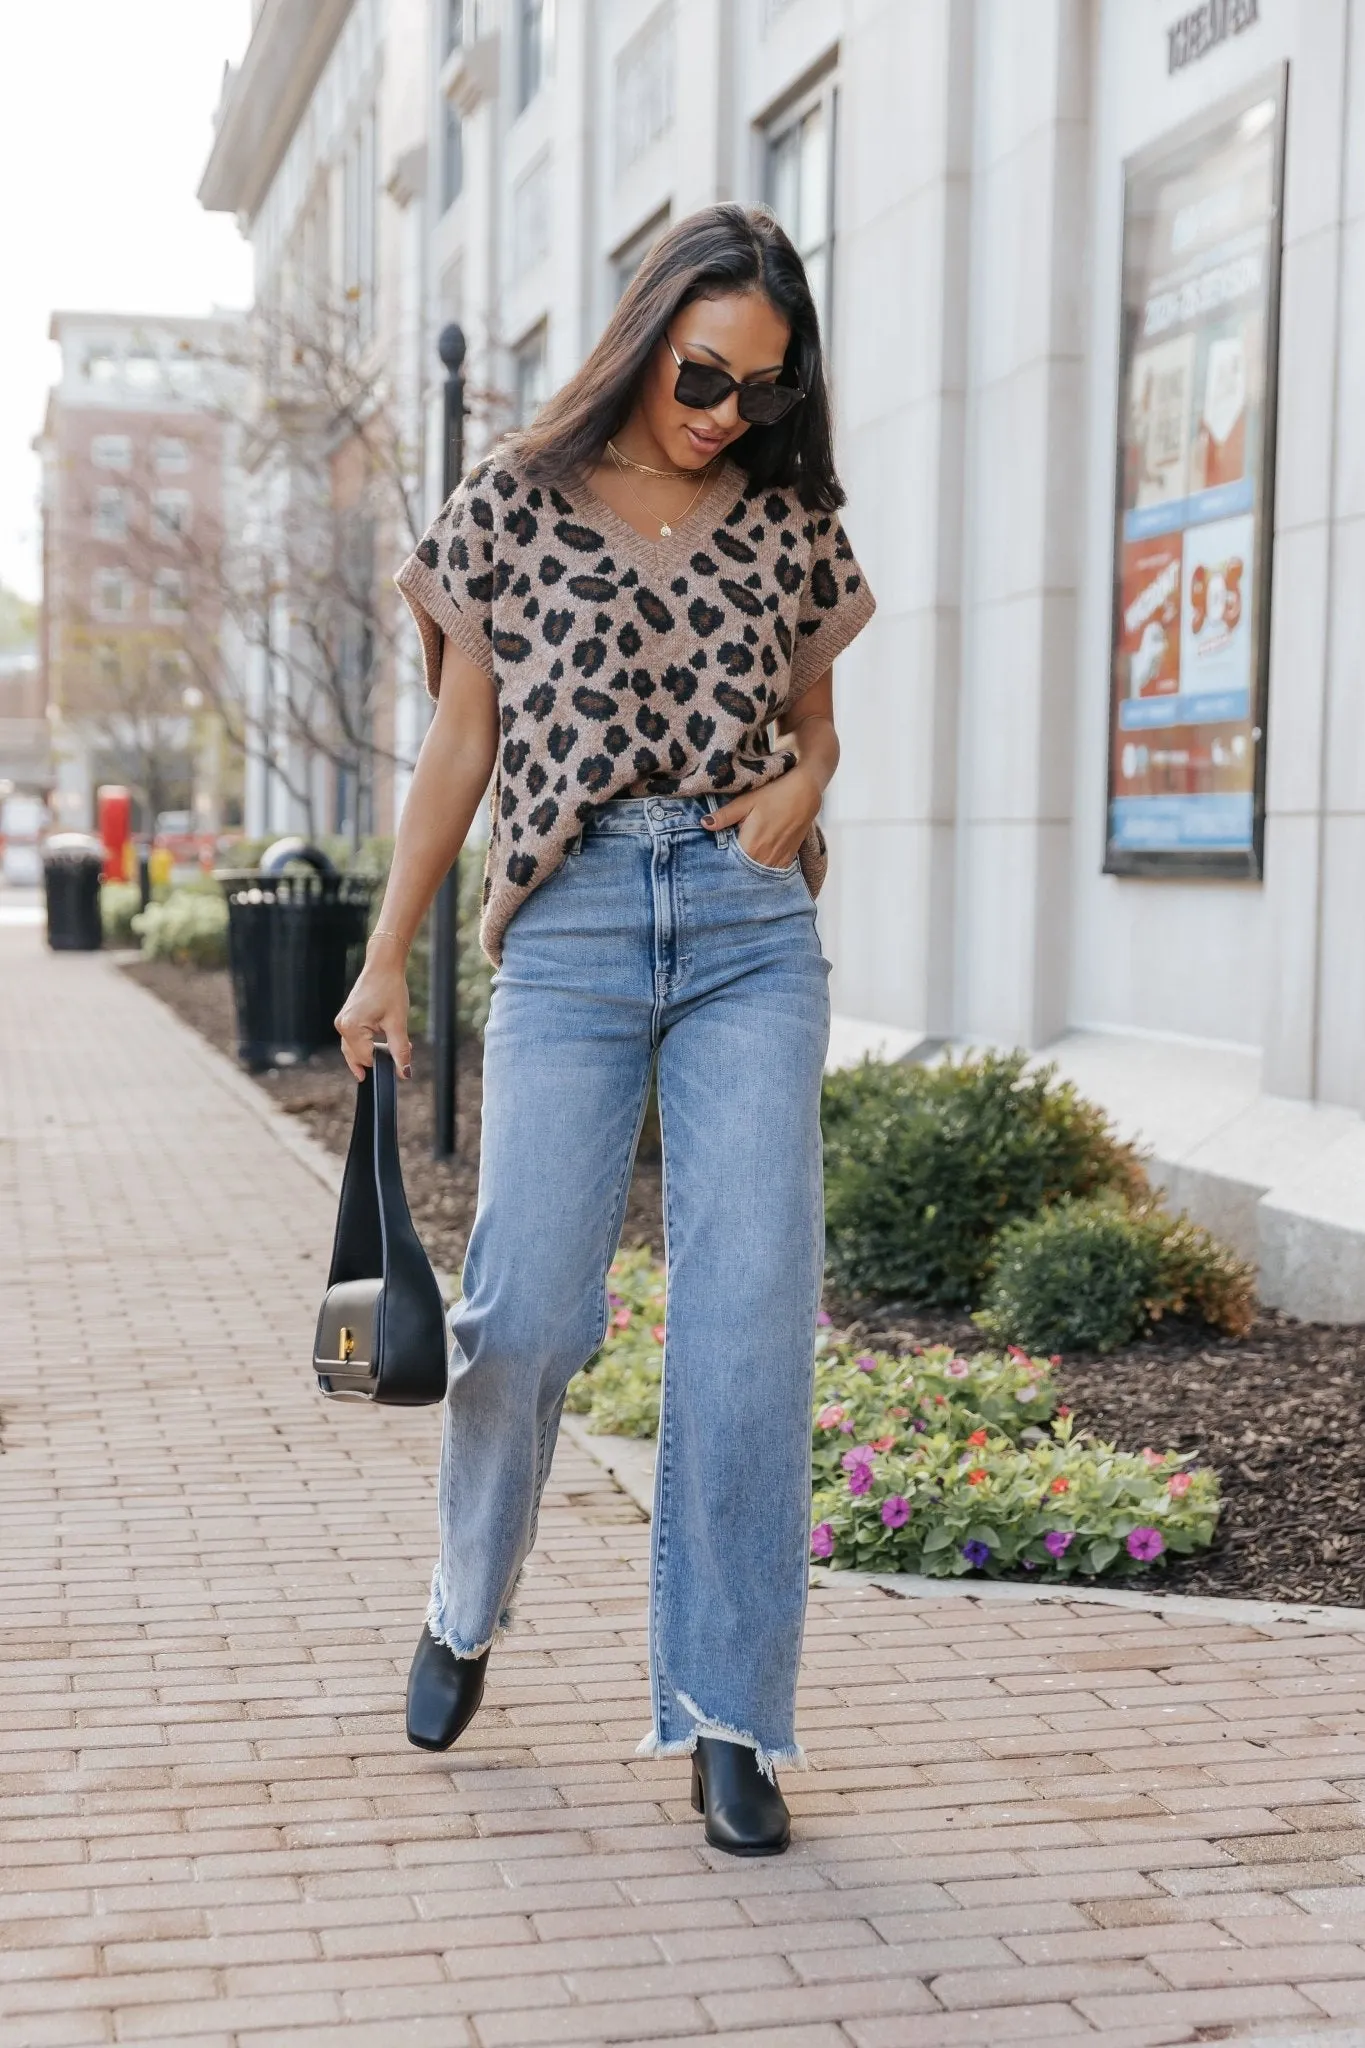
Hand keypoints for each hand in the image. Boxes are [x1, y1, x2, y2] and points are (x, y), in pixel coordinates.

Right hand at [335, 936, 411, 1081]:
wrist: (383, 966)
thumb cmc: (389, 989)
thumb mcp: (398, 1023)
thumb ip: (400, 1051)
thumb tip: (404, 1073)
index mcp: (351, 1028)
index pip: (367, 1059)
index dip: (384, 1063)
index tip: (400, 1062)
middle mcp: (342, 1026)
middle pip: (358, 1058)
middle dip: (378, 1059)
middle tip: (399, 1056)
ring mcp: (342, 1022)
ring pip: (355, 1051)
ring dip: (373, 1052)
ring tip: (392, 1047)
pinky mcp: (346, 1019)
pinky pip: (354, 1040)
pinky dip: (368, 1044)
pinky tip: (382, 1042)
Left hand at [702, 763, 820, 869]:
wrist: (805, 793)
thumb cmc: (773, 794)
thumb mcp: (745, 802)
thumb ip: (724, 816)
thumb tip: (704, 824)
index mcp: (750, 846)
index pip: (729, 865)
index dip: (720, 865)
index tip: (711, 864)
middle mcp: (764, 858)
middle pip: (743, 873)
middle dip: (733, 870)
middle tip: (722, 866)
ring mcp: (778, 860)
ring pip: (757, 875)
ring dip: (748, 872)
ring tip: (739, 865)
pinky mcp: (788, 859)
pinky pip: (771, 872)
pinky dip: (762, 870)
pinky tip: (756, 863)